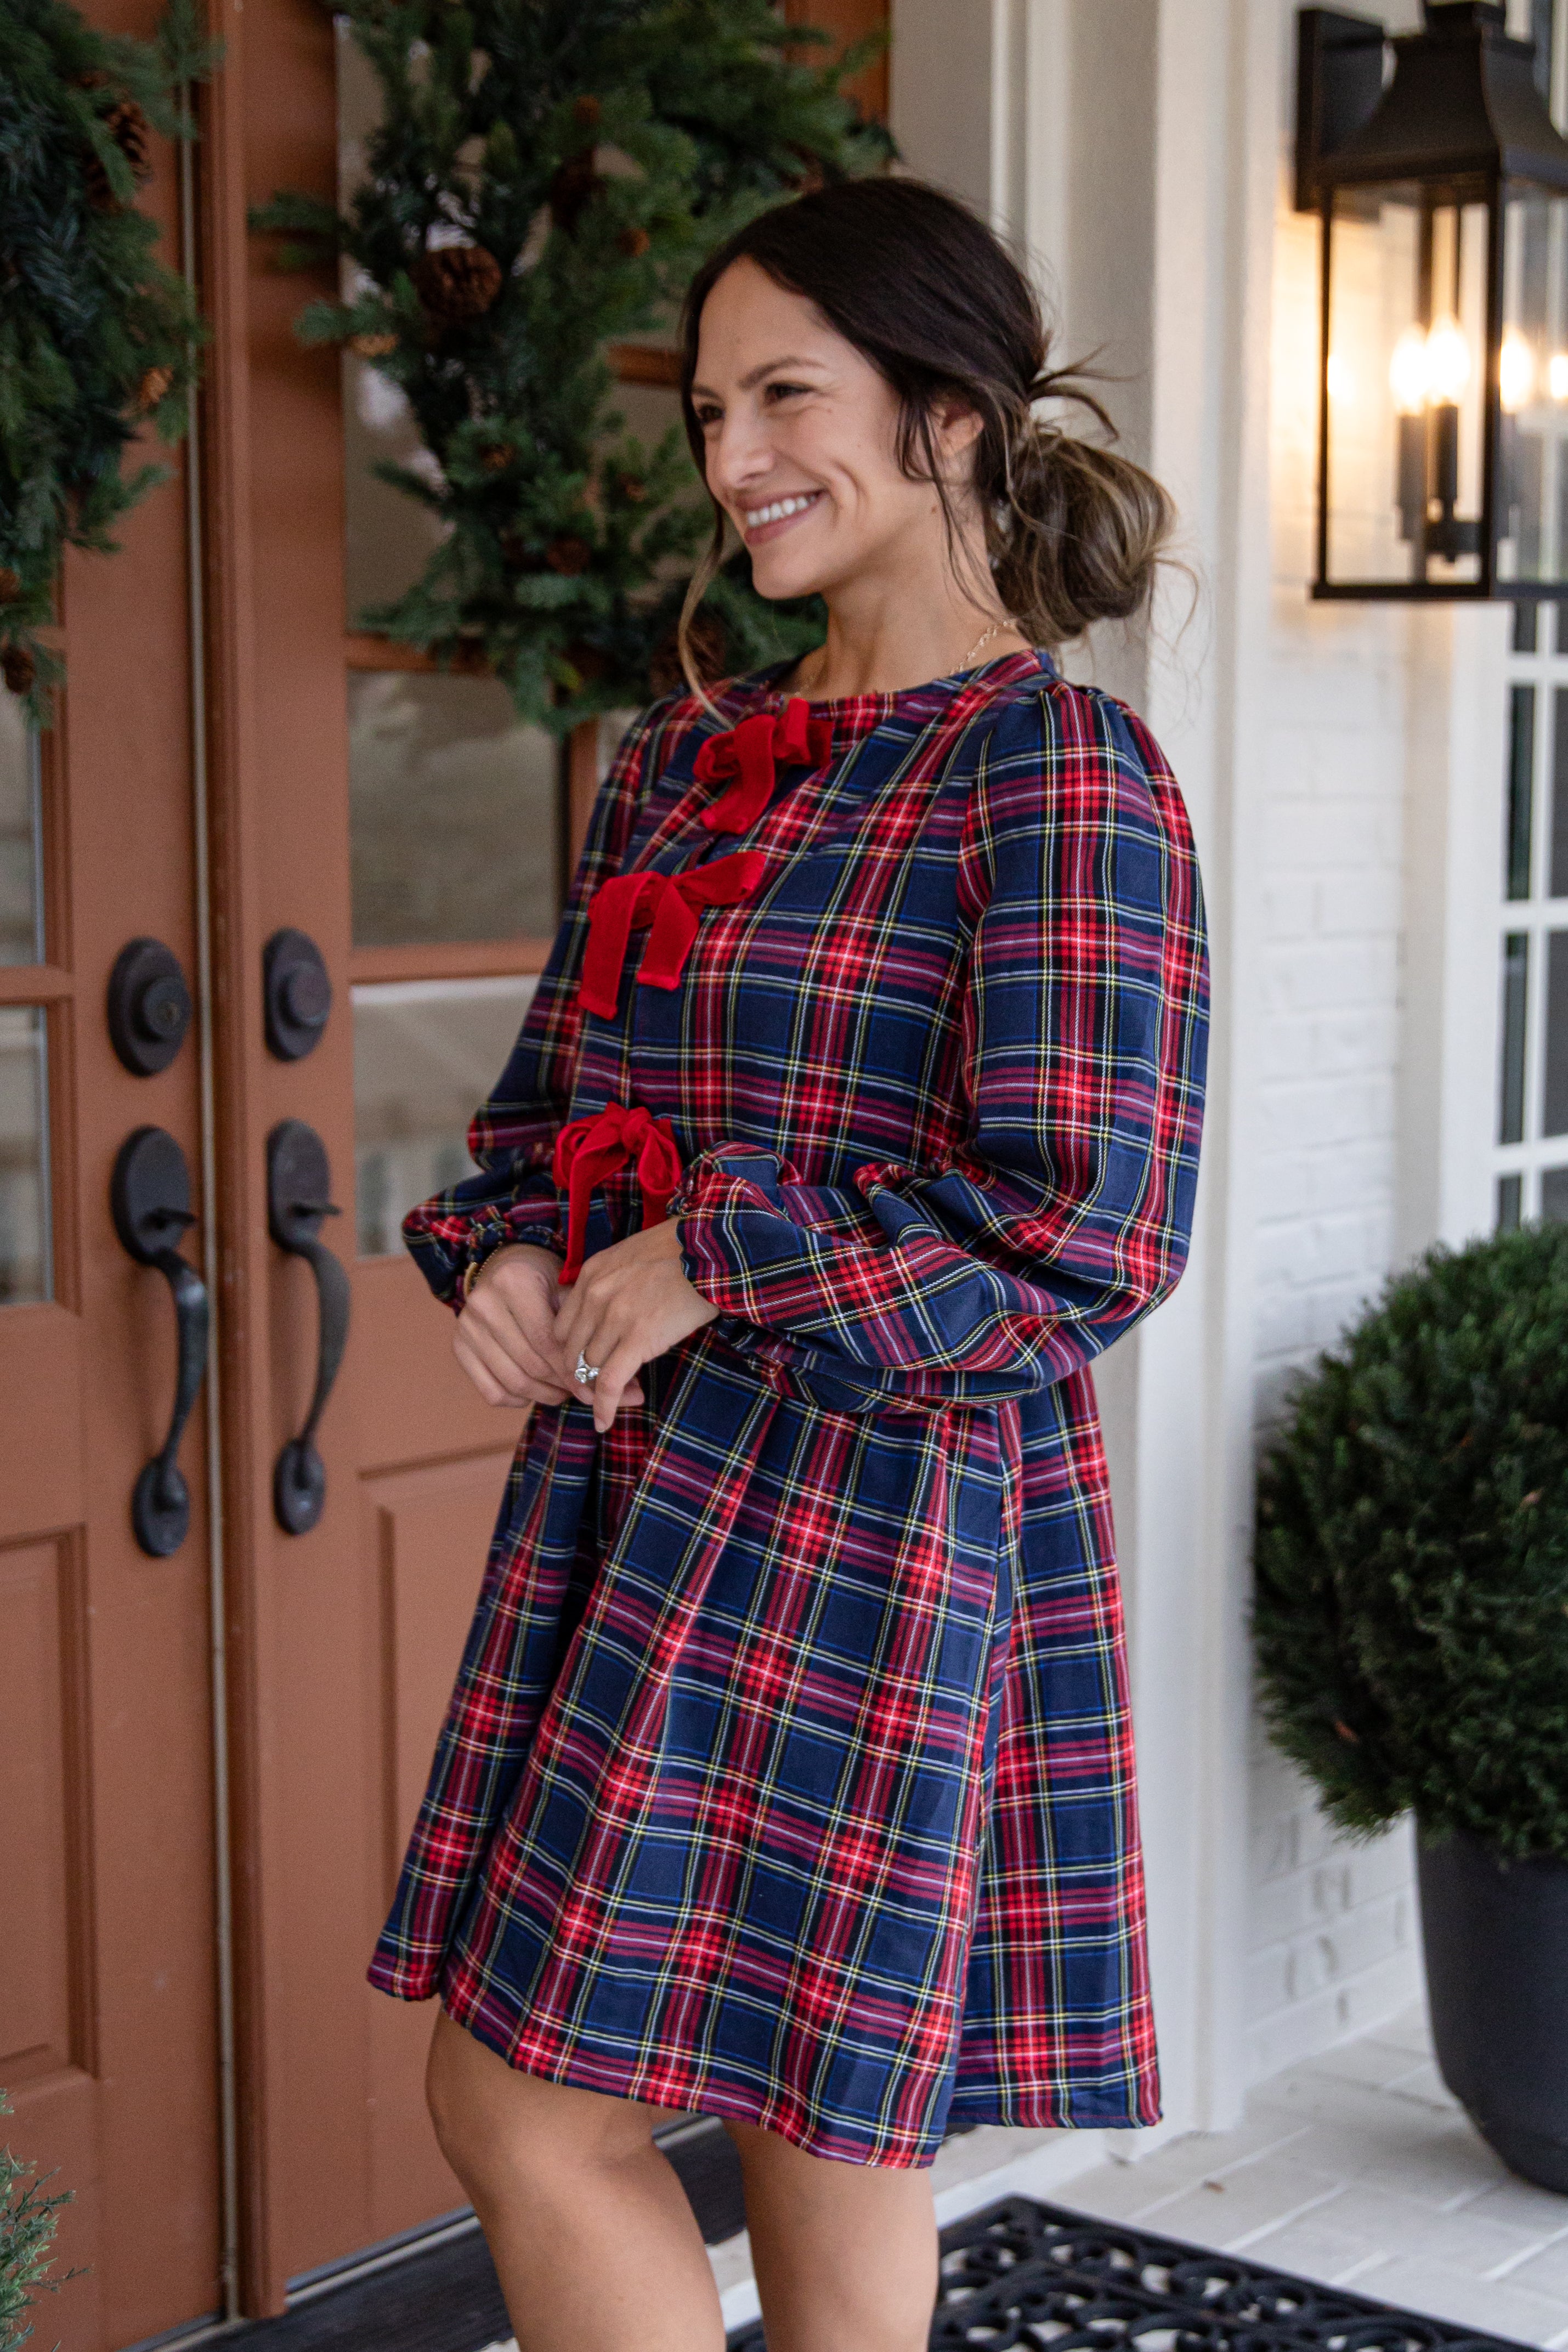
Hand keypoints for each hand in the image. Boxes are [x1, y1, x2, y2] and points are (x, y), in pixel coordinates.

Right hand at [454, 1243, 644, 1413]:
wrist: (504, 1267)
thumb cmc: (545, 1280)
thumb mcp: (569, 1292)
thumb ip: (594, 1332)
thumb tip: (633, 1393)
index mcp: (514, 1282)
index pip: (547, 1342)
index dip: (574, 1371)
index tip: (598, 1388)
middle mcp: (483, 1303)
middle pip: (532, 1365)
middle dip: (563, 1386)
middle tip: (586, 1394)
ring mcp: (465, 1327)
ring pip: (513, 1382)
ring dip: (545, 1395)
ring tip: (565, 1392)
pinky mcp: (458, 1347)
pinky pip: (492, 1391)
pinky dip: (518, 1399)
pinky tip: (536, 1390)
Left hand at [553, 1218, 717, 1432]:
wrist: (713, 1249)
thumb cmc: (683, 1251)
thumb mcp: (632, 1255)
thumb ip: (612, 1281)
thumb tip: (611, 1313)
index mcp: (591, 1274)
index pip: (564, 1327)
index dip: (574, 1352)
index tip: (590, 1364)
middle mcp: (595, 1295)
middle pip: (572, 1351)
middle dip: (583, 1375)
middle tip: (600, 1389)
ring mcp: (614, 1317)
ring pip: (591, 1369)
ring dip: (600, 1390)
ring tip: (618, 1401)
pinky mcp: (638, 1338)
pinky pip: (610, 1382)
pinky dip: (605, 1407)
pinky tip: (605, 1422)